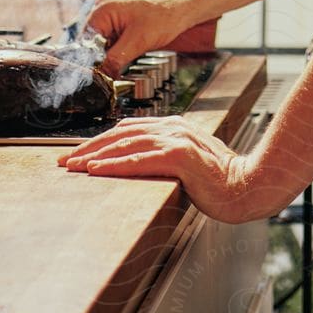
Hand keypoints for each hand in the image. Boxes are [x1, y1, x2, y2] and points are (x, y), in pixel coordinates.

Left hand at [57, 118, 259, 220]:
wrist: (248, 186)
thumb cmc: (221, 180)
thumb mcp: (191, 162)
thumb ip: (169, 156)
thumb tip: (142, 164)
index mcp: (174, 126)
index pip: (128, 130)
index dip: (100, 141)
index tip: (78, 155)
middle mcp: (173, 128)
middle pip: (121, 134)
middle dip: (89, 148)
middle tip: (64, 162)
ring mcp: (176, 140)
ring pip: (125, 146)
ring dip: (94, 156)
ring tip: (72, 167)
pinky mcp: (179, 157)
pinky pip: (139, 161)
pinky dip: (113, 165)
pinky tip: (95, 171)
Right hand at [84, 0, 204, 76]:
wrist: (186, 5)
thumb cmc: (165, 16)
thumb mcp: (137, 42)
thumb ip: (115, 59)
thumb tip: (99, 76)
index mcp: (101, 10)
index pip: (84, 42)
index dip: (91, 62)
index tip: (98, 78)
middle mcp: (103, 9)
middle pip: (92, 43)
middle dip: (101, 60)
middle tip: (111, 75)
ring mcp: (113, 14)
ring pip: (104, 43)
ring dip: (111, 56)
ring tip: (124, 63)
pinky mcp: (123, 20)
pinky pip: (114, 39)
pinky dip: (119, 50)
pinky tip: (129, 55)